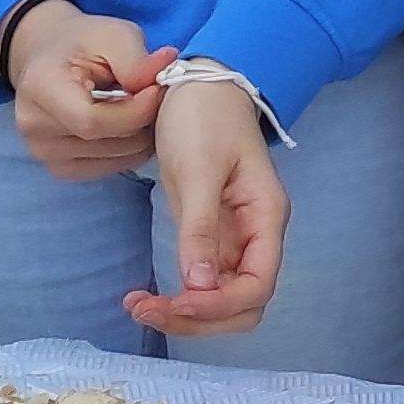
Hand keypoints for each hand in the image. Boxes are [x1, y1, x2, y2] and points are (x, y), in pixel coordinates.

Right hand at [2, 0, 173, 180]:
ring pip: (114, 158)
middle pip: (106, 142)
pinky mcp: (60, 167)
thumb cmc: (82, 42)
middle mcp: (34, 126)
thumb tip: (163, 76)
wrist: (51, 56)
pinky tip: (130, 125)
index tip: (157, 89)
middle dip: (143, 120)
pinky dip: (130, 150)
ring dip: (140, 136)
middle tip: (157, 96)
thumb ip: (136, 59)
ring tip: (141, 107)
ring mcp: (44, 152)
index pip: (92, 121)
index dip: (135, 111)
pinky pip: (108, 168)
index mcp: (40, 88)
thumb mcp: (112, 34)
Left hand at [125, 82, 285, 337]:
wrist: (198, 85)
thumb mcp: (197, 170)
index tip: (175, 303)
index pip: (257, 286)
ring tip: (139, 306)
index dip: (219, 305)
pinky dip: (176, 297)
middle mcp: (256, 236)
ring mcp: (233, 238)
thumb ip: (200, 229)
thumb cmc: (203, 119)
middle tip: (149, 310)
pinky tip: (145, 295)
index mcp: (265, 217)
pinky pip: (201, 283)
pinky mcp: (210, 236)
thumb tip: (197, 287)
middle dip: (200, 318)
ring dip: (185, 314)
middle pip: (244, 304)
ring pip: (221, 299)